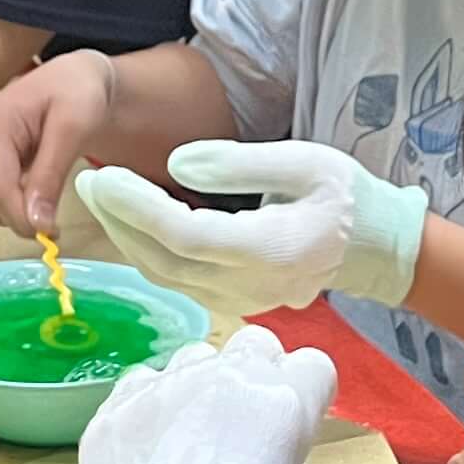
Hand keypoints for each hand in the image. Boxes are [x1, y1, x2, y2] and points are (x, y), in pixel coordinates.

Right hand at [0, 52, 121, 238]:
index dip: (24, 218)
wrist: (69, 80)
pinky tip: (30, 177)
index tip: (53, 232)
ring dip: (18, 207)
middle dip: (23, 214)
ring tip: (45, 179)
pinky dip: (13, 198)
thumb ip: (51, 175)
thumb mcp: (73, 129)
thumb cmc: (76, 94)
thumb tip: (37, 223)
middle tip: (56, 212)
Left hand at [58, 322, 337, 463]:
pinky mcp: (116, 410)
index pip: (313, 369)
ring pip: (192, 361)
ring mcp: (164, 389)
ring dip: (198, 392)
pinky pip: (138, 388)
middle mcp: (225, 381)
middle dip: (256, 377)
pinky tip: (146, 454)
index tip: (297, 424)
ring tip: (187, 443)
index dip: (308, 397)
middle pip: (254, 347)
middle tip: (246, 425)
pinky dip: (147, 411)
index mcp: (283, 404)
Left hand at [71, 140, 429, 316]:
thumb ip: (237, 163)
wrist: (376, 249)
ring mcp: (242, 301)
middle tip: (87, 179)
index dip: (138, 209)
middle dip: (119, 221)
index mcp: (271, 249)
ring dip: (126, 237)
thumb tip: (173, 163)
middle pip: (165, 261)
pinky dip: (147, 250)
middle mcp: (251, 285)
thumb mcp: (304, 162)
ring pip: (166, 276)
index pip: (186, 235)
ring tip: (100, 195)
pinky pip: (178, 280)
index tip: (103, 176)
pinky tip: (131, 221)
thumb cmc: (345, 196)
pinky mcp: (235, 301)